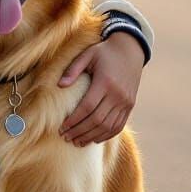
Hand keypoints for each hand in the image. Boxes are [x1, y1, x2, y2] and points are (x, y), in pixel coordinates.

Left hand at [57, 31, 144, 145]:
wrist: (131, 50)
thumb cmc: (104, 52)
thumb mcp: (87, 55)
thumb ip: (73, 69)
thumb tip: (60, 85)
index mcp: (105, 82)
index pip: (87, 107)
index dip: (74, 120)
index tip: (62, 128)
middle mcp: (118, 95)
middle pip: (97, 120)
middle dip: (80, 131)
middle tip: (66, 137)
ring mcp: (126, 102)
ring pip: (108, 126)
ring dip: (91, 136)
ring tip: (77, 142)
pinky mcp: (130, 106)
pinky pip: (119, 125)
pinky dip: (106, 135)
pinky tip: (94, 139)